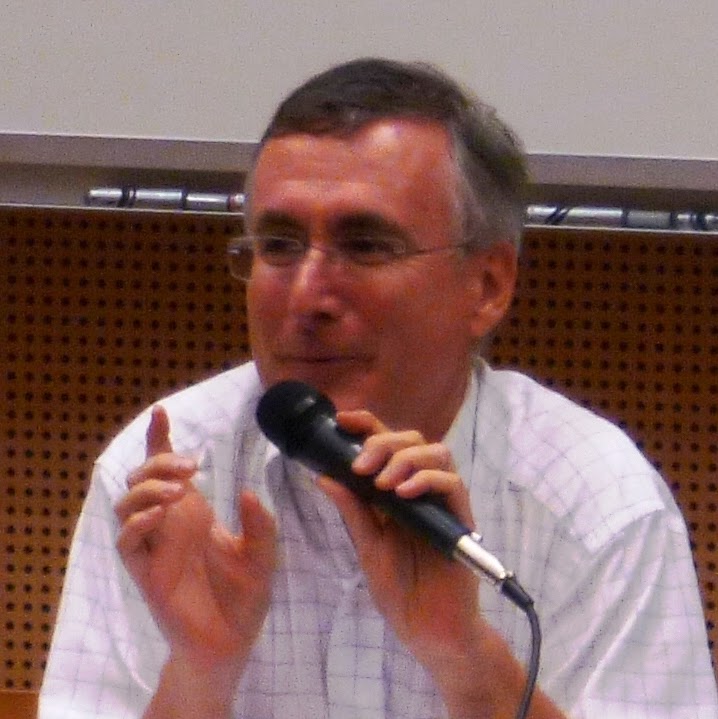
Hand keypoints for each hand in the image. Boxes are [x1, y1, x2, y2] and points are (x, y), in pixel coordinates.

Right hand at [114, 405, 276, 673]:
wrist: (231, 641)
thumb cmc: (244, 595)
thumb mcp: (264, 554)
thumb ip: (261, 523)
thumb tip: (250, 490)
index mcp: (193, 512)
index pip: (167, 469)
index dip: (159, 439)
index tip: (160, 412)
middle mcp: (169, 523)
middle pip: (142, 477)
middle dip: (159, 462)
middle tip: (192, 468)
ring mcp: (154, 547)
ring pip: (126, 504)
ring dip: (147, 489)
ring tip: (178, 492)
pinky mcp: (146, 573)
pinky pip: (127, 542)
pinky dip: (138, 522)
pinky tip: (161, 515)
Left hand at [317, 409, 482, 670]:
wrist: (429, 630)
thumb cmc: (399, 589)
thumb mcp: (367, 547)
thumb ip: (352, 511)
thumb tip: (323, 476)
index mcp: (393, 491)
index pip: (384, 445)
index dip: (366, 424)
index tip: (342, 418)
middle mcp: (419, 489)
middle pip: (411, 439)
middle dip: (383, 442)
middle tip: (361, 466)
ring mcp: (442, 502)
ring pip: (437, 452)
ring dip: (406, 458)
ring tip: (383, 482)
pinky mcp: (461, 518)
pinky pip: (453, 484)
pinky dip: (427, 480)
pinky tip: (404, 494)